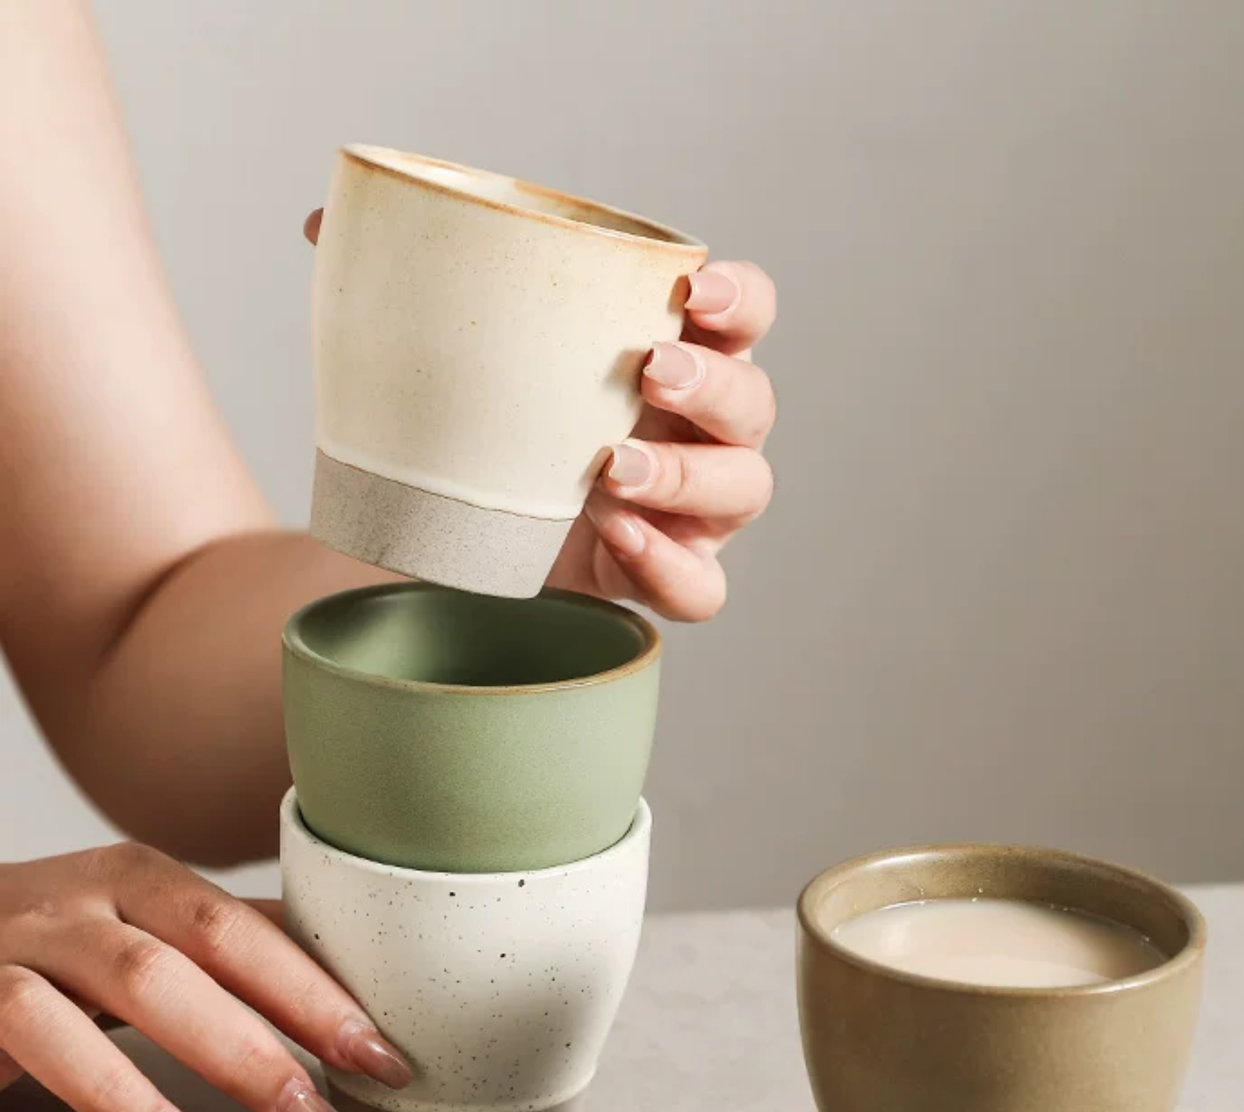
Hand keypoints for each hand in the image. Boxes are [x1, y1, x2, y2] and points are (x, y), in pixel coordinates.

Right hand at [0, 844, 411, 1111]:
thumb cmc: (69, 925)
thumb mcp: (150, 909)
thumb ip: (238, 938)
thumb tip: (358, 966)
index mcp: (134, 880)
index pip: (234, 934)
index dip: (310, 995)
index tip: (380, 1058)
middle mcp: (60, 914)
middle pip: (156, 978)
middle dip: (244, 1056)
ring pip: (47, 1024)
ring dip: (126, 1099)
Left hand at [302, 212, 776, 620]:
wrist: (465, 542)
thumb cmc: (488, 433)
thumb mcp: (455, 360)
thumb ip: (412, 293)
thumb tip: (322, 222)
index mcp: (669, 356)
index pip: (741, 314)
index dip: (737, 298)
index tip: (693, 286)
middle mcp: (698, 432)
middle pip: (752, 403)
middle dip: (716, 385)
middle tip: (650, 372)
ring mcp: (693, 512)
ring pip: (742, 490)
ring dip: (689, 478)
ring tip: (611, 470)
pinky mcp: (666, 579)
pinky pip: (702, 588)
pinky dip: (671, 569)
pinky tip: (619, 540)